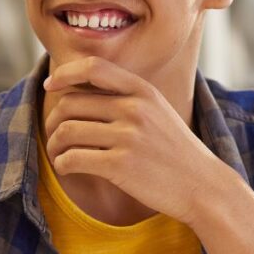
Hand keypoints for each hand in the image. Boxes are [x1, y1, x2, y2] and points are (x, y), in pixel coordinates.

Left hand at [43, 56, 229, 226]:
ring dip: (54, 145)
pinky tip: (67, 169)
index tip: (50, 85)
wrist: (203, 186)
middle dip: (53, 121)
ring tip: (59, 155)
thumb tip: (80, 88)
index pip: (93, 67)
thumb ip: (126, 97)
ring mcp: (128, 137)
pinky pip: (73, 159)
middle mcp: (135, 109)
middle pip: (70, 103)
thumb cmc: (173, 151)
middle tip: (55, 136)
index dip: (65, 73)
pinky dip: (62, 164)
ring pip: (66, 132)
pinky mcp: (121, 165)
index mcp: (143, 91)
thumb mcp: (157, 111)